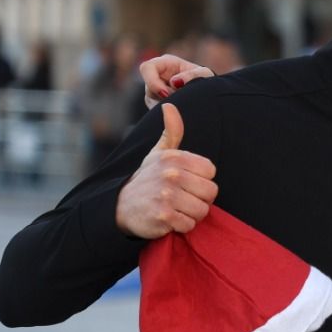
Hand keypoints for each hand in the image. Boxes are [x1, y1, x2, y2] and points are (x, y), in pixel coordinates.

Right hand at [114, 103, 217, 238]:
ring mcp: (166, 195)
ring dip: (191, 214)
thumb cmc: (147, 179)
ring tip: (174, 208)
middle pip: (210, 192)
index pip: (210, 172)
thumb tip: (170, 105)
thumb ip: (171, 132)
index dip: (201, 180)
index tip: (185, 182)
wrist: (120, 206)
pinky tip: (168, 219)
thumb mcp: (158, 153)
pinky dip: (181, 226)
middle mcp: (171, 174)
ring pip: (202, 210)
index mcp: (174, 157)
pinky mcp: (163, 216)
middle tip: (180, 198)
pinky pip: (189, 225)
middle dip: (199, 199)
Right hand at [140, 53, 213, 108]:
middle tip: (179, 102)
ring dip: (168, 105)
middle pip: (149, 88)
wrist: (208, 93)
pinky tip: (179, 109)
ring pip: (152, 101)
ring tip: (183, 103)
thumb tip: (174, 82)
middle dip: (162, 97)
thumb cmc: (205, 79)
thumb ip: (192, 75)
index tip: (166, 94)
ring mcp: (155, 90)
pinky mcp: (157, 103)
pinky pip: (157, 110)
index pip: (147, 68)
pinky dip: (168, 111)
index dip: (152, 81)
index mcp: (164, 63)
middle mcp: (157, 76)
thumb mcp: (204, 74)